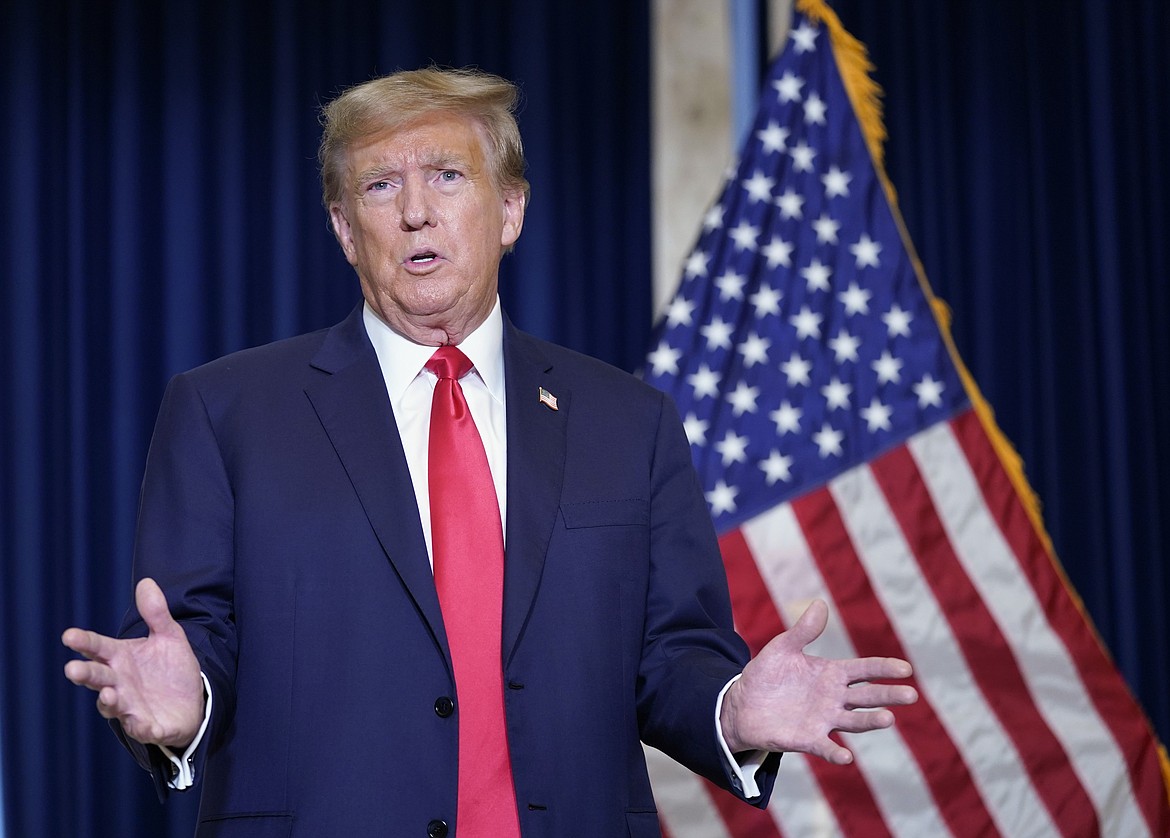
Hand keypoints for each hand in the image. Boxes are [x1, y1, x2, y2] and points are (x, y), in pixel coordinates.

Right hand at [62, 577, 203, 747]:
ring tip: (109, 694)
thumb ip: (156, 613)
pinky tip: (145, 724)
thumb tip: (146, 582)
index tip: (69, 636)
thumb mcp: (168, 636)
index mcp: (120, 659)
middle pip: (97, 678)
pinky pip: (143, 729)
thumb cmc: (170, 668)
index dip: (84, 642)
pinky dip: (142, 728)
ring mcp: (131, 707)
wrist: (191, 700)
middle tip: (73, 669)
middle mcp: (119, 683)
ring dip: (109, 701)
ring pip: (113, 706)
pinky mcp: (149, 726)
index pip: (97, 648)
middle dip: (85, 674)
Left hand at [720, 599, 916, 763]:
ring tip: (888, 718)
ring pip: (853, 721)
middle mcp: (834, 698)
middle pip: (867, 696)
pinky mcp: (808, 739)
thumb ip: (803, 630)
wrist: (742, 705)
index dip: (884, 668)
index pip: (864, 670)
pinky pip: (825, 747)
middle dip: (888, 695)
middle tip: (911, 695)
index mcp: (831, 674)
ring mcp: (823, 720)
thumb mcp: (782, 648)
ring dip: (870, 721)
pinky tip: (847, 757)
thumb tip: (820, 603)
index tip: (906, 669)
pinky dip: (836, 752)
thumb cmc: (766, 675)